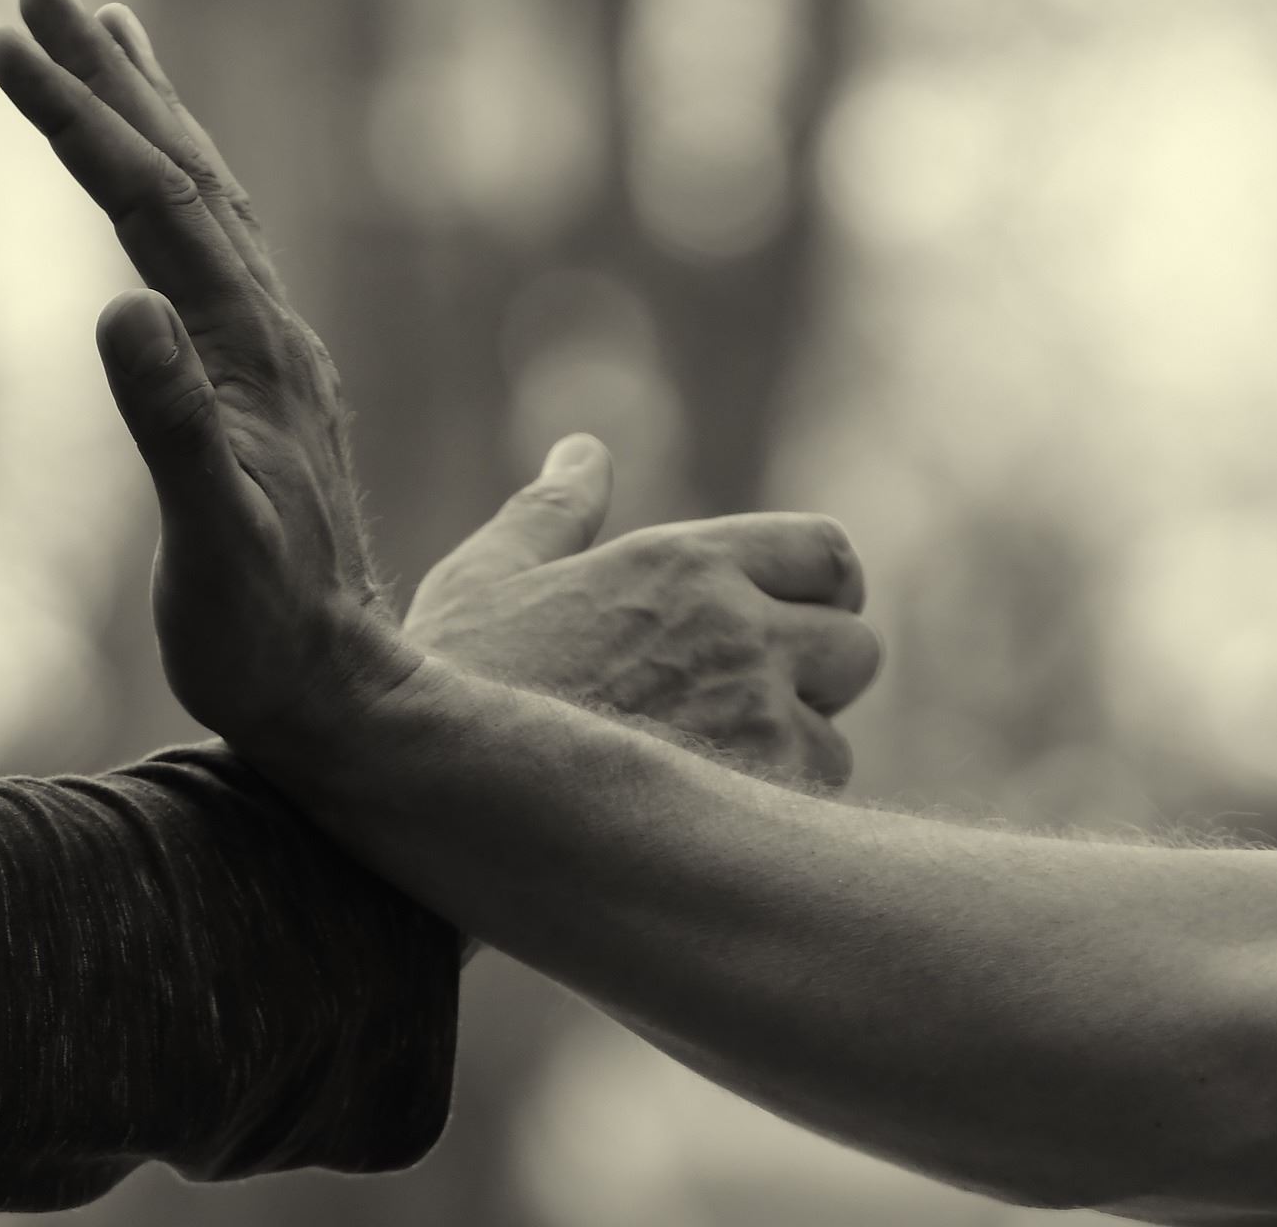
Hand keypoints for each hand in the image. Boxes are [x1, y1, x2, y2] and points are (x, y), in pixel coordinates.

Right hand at [0, 0, 409, 742]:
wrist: (339, 692)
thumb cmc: (264, 635)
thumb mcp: (212, 538)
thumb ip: (172, 424)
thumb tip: (121, 304)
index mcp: (253, 354)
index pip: (158, 207)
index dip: (83, 122)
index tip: (5, 42)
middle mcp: (273, 339)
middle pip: (190, 179)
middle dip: (113, 82)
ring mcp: (273, 364)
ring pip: (214, 212)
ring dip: (156, 124)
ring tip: (112, 49)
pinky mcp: (264, 397)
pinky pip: (220, 269)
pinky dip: (181, 205)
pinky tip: (168, 208)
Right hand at [404, 437, 878, 785]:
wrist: (423, 791)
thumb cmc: (442, 685)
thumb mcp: (486, 578)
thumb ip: (554, 512)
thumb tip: (584, 451)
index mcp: (684, 561)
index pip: (828, 555)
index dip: (818, 594)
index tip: (786, 624)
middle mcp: (737, 628)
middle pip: (853, 647)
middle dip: (813, 679)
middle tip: (743, 709)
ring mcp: (754, 717)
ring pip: (833, 740)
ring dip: (789, 758)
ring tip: (700, 777)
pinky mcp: (752, 801)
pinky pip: (804, 808)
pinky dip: (766, 818)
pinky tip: (693, 825)